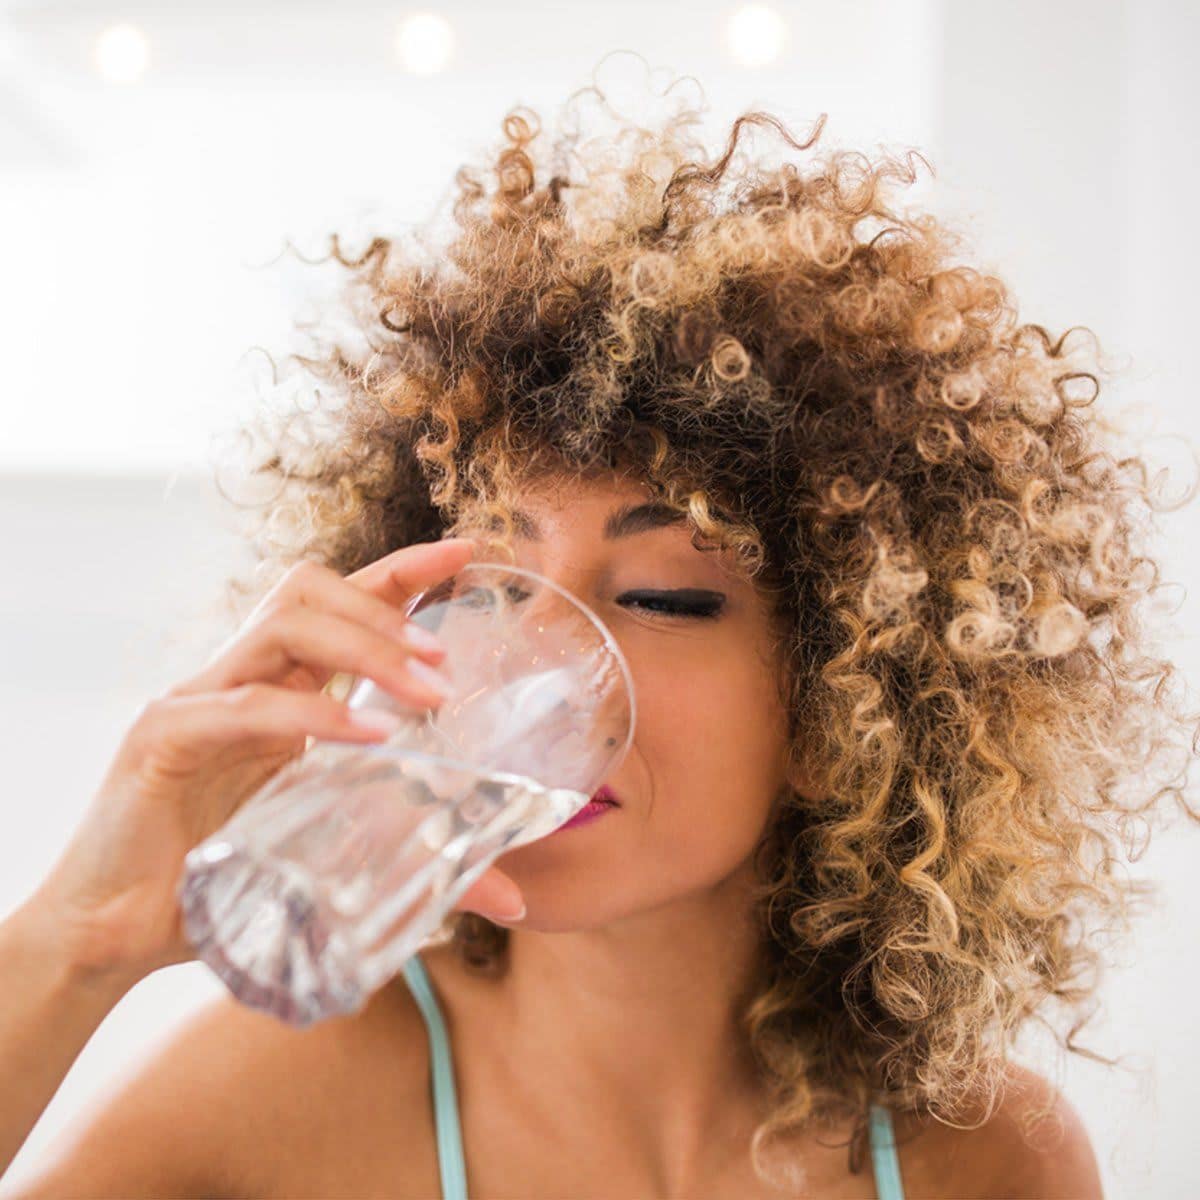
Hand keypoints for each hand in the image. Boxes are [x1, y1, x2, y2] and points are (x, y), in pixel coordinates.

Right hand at [27, 536, 525, 986]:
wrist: (115, 934)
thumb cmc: (224, 883)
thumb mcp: (337, 858)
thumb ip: (421, 861)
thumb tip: (514, 896)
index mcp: (276, 688)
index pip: (340, 602)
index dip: (402, 570)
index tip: (468, 552)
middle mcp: (237, 678)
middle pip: (310, 590)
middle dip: (387, 607)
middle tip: (447, 659)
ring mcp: (196, 699)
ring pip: (282, 624)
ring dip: (364, 646)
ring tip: (426, 691)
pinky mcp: (163, 739)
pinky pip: (246, 705)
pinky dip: (313, 714)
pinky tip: (369, 739)